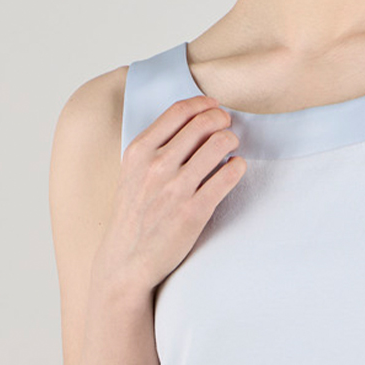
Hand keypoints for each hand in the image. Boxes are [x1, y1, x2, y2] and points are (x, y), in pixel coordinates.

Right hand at [98, 94, 244, 294]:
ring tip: (232, 149)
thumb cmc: (133, 215)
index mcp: (139, 151)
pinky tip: (235, 169)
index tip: (214, 107)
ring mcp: (176, 188)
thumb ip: (154, 148)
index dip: (203, 104)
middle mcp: (157, 165)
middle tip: (227, 127)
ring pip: (220, 144)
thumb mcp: (131, 173)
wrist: (126, 260)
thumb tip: (190, 122)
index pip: (179, 111)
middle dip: (222, 120)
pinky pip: (229, 175)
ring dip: (232, 142)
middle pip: (203, 123)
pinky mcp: (195, 211)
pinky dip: (238, 167)